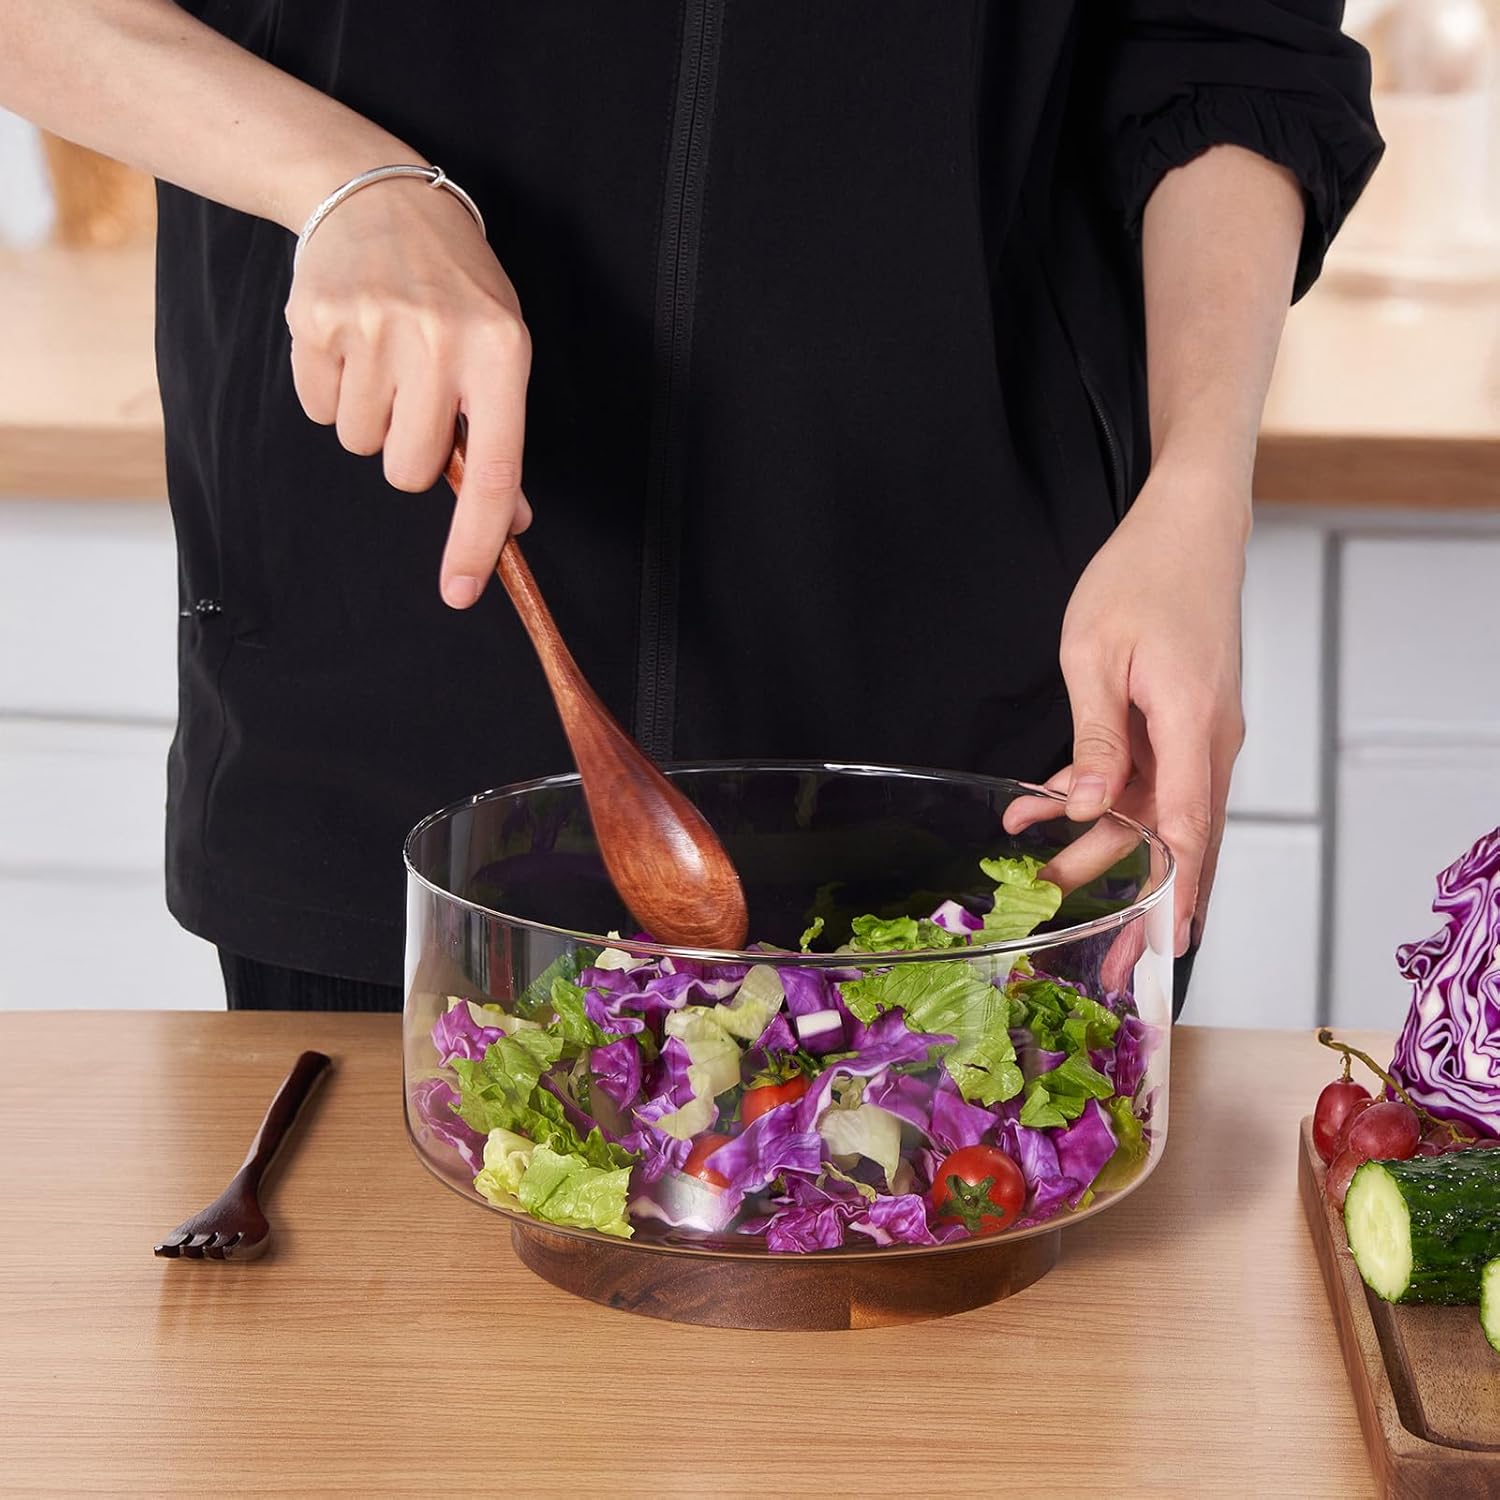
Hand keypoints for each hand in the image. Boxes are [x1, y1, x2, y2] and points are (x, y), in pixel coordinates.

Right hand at [283, 175, 531, 607]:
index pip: (494, 469)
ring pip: (360, 445)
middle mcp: (439, 341)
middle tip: (416, 396)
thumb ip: (499, 433)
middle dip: (409, 453)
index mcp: (500, 352)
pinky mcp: (316, 320)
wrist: (377, 195)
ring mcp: (374, 329)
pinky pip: (318, 410)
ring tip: (384, 356)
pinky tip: (350, 342)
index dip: (477, 539)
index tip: (461, 591)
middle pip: (409, 471)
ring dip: (369, 419)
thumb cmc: (453, 286)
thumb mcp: (499, 345)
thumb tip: (509, 522)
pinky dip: (331, 390)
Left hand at [1006, 459, 1249, 955]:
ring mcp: (1198, 735)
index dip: (1175, 894)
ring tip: (1048, 890)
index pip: (1188, 830)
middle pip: (1175, 840)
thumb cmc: (1141, 576)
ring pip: (1154, 815)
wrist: (1187, 526)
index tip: (1162, 948)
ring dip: (1102, 852)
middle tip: (1106, 962)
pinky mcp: (1182, 725)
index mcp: (1193, 725)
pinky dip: (1096, 799)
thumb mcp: (1096, 654)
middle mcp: (1207, 742)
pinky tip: (1039, 809)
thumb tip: (1086, 809)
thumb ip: (1094, 737)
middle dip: (1140, 903)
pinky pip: (1142, 779)